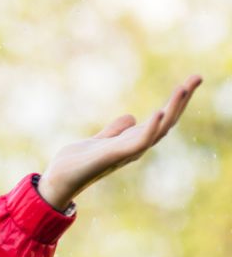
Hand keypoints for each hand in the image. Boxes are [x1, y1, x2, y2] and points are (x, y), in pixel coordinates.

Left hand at [39, 74, 202, 211]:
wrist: (58, 179)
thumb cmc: (77, 163)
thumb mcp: (99, 139)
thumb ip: (115, 130)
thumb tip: (132, 118)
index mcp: (132, 141)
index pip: (161, 119)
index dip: (176, 102)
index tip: (189, 82)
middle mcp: (135, 147)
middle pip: (167, 121)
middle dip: (182, 100)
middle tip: (197, 77)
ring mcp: (127, 152)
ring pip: (159, 129)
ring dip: (173, 109)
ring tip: (184, 88)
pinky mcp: (114, 156)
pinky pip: (139, 142)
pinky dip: (151, 128)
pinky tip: (159, 112)